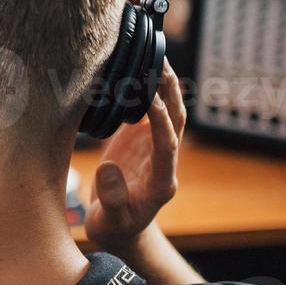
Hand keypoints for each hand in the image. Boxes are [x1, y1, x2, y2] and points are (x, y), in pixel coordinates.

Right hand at [83, 59, 186, 255]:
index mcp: (161, 182)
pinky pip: (147, 113)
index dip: (160, 121)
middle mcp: (163, 161)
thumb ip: (113, 199)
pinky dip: (144, 92)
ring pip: (166, 112)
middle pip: (176, 120)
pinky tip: (135, 70)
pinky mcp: (140, 142)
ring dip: (163, 85)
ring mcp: (153, 149)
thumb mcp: (111, 222)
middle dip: (170, 92)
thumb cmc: (114, 229)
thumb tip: (109, 170)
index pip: (167, 145)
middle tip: (160, 61)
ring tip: (154, 55)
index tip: (148, 99)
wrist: (117, 229)